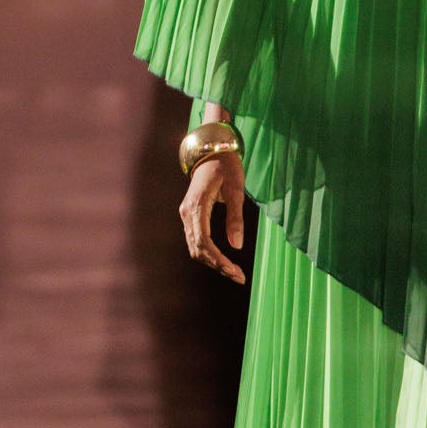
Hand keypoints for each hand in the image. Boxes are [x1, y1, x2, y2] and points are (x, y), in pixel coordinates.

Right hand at [181, 152, 247, 283]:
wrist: (211, 150)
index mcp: (196, 206)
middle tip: (239, 277)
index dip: (218, 260)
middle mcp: (187, 213)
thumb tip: (237, 246)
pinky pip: (196, 240)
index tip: (235, 271)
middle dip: (217, 265)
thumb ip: (236, 217)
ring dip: (213, 262)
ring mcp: (186, 215)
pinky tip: (223, 260)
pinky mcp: (190, 216)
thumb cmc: (226, 166)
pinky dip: (209, 254)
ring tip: (234, 272)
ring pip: (195, 248)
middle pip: (197, 249)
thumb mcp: (236, 189)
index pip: (203, 242)